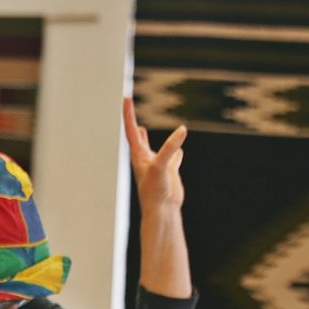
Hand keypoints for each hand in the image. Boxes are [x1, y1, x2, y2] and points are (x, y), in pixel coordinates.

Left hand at [123, 97, 185, 214]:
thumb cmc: (155, 191)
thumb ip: (170, 148)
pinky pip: (172, 157)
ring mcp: (157, 165)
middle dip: (132, 123)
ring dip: (146, 138)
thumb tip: (182, 130)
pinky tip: (179, 147)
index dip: (128, 113)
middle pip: (137, 137)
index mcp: (139, 155)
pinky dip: (175, 150)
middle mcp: (146, 158)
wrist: (162, 210)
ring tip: (142, 129)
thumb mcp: (162, 166)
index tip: (126, 98)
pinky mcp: (169, 172)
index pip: (132, 129)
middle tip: (127, 110)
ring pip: (152, 147)